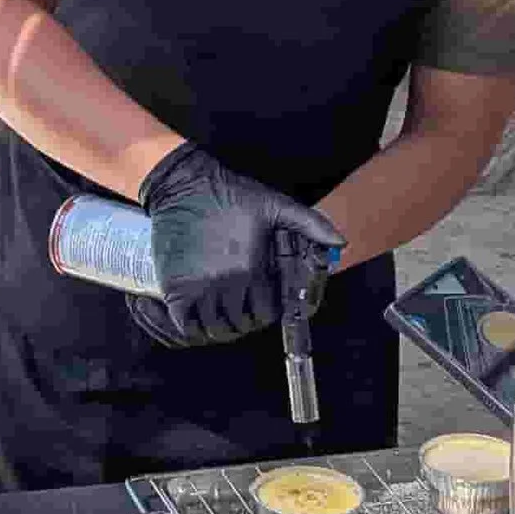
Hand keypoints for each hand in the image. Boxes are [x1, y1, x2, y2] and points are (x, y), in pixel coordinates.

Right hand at [126, 144, 340, 349]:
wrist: (184, 183)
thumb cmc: (231, 194)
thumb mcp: (275, 205)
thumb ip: (311, 224)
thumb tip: (341, 242)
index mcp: (252, 268)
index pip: (266, 314)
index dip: (266, 313)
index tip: (260, 304)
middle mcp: (225, 283)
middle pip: (238, 325)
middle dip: (241, 322)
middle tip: (238, 310)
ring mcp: (197, 287)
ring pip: (211, 330)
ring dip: (215, 328)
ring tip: (216, 315)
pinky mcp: (173, 286)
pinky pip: (182, 325)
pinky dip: (185, 328)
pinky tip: (188, 318)